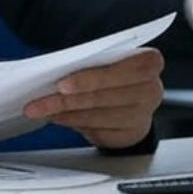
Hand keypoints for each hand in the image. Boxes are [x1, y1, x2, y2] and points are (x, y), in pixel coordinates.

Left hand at [22, 48, 162, 149]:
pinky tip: (58, 117)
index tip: (62, 85)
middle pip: (104, 96)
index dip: (91, 79)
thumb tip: (51, 71)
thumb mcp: (105, 59)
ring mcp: (144, 115)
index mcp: (148, 63)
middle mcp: (151, 90)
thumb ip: (88, 61)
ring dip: (66, 113)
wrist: (132, 98)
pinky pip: (98, 130)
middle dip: (68, 99)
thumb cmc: (114, 72)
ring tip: (42, 109)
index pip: (120, 70)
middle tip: (40, 100)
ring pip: (98, 116)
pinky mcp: (132, 134)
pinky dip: (74, 123)